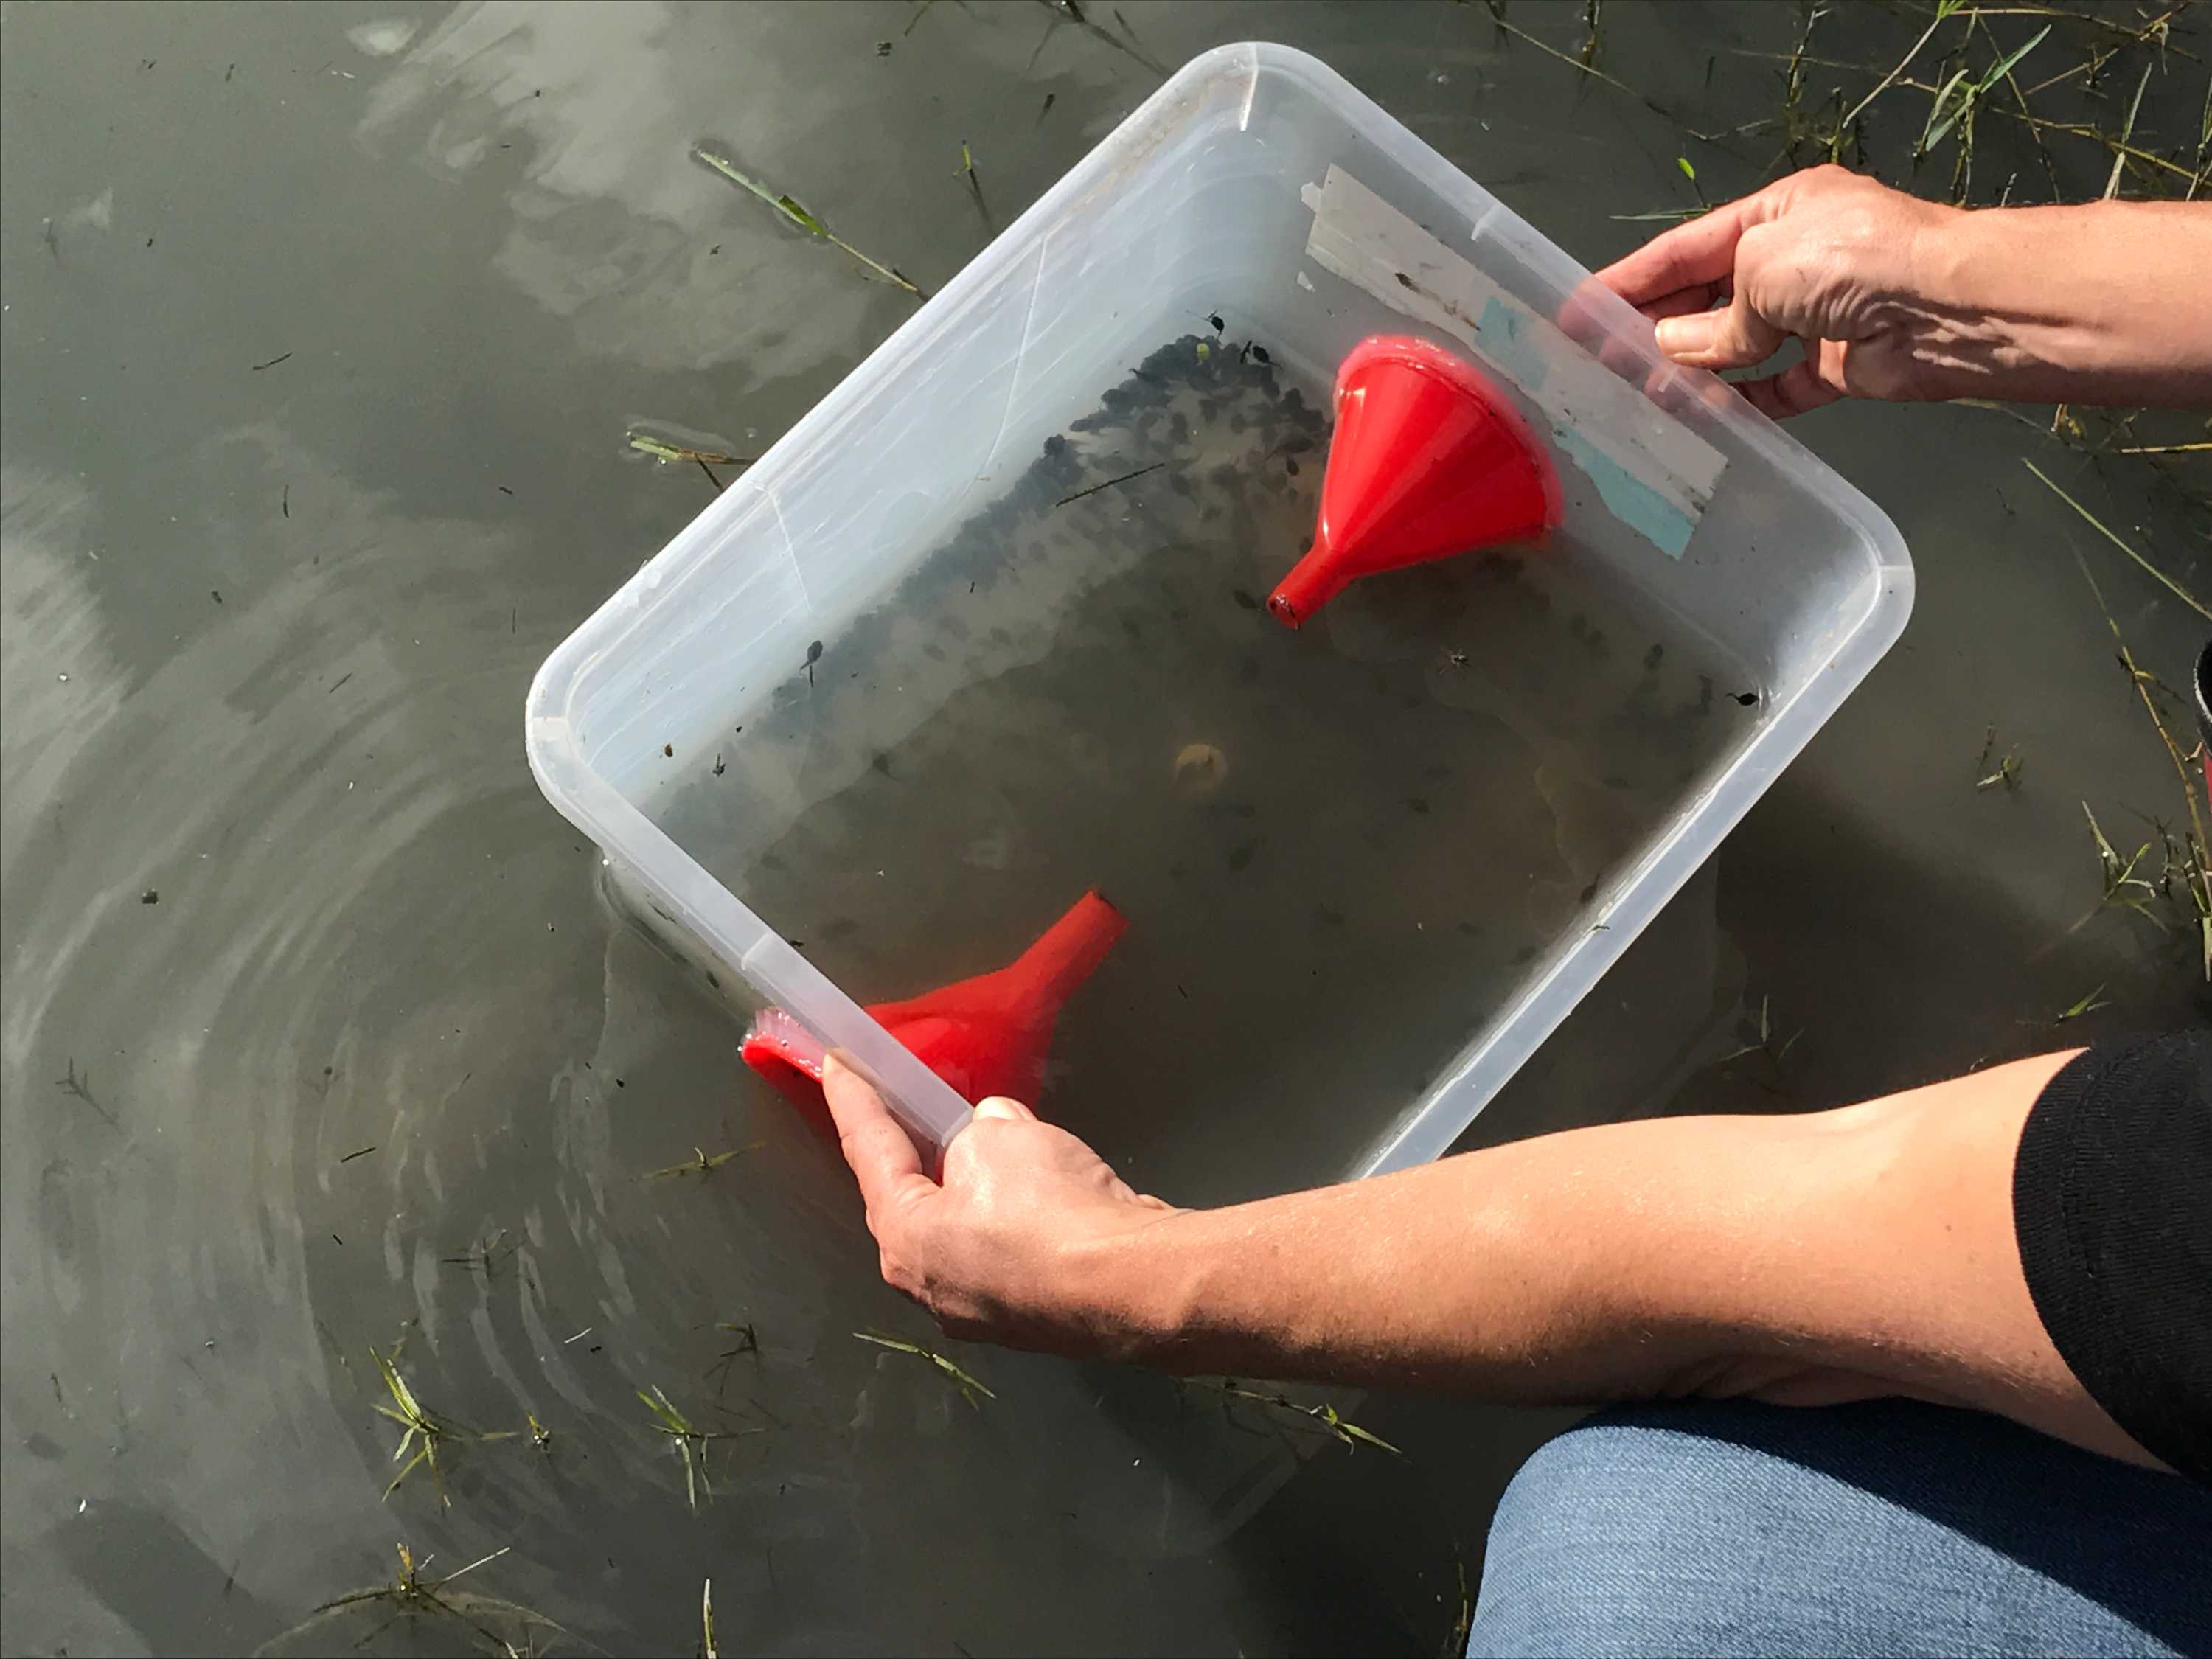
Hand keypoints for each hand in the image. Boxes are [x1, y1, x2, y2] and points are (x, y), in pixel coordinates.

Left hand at [820, 1053, 1180, 1355]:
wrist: (1132, 1285)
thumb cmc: (1047, 1209)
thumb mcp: (1001, 1138)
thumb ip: (981, 1130)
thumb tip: (992, 1134)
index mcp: (905, 1241)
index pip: (868, 1152)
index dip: (853, 1099)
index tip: (835, 1062)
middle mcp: (932, 1287)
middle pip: (915, 1202)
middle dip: (917, 1153)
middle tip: (911, 1106)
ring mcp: (984, 1311)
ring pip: (969, 1230)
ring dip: (978, 1188)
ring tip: (998, 1146)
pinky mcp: (1033, 1316)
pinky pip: (1014, 1249)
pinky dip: (1021, 1216)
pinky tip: (1047, 1190)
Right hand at [1596, 164, 1961, 417]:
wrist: (1948, 308)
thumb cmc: (1849, 259)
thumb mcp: (1762, 268)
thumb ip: (1714, 318)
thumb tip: (1676, 352)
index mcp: (1777, 214)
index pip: (1686, 249)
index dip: (1632, 280)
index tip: (1581, 311)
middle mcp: (1794, 261)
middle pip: (1708, 299)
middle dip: (1655, 329)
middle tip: (1600, 364)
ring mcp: (1816, 315)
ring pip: (1737, 349)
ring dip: (1692, 372)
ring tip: (1639, 398)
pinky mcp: (1834, 367)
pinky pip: (1774, 389)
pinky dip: (1740, 405)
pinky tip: (1701, 420)